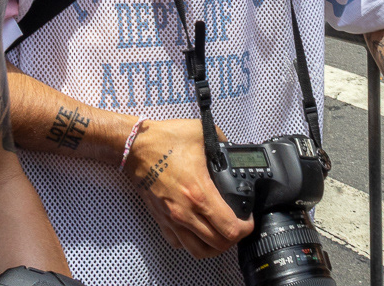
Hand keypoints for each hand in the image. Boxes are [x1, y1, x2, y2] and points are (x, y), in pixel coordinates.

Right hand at [125, 118, 252, 258]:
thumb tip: (230, 150)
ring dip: (214, 246)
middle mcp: (185, 212)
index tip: (247, 220)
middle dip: (234, 238)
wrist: (135, 147)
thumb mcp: (201, 132)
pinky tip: (198, 230)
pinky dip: (193, 242)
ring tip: (221, 232)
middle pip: (217, 245)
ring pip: (198, 251)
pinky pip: (179, 244)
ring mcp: (172, 219)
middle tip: (238, 225)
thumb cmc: (164, 140)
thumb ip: (222, 141)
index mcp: (198, 192)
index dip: (245, 228)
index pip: (229, 228)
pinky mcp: (161, 220)